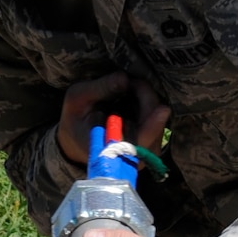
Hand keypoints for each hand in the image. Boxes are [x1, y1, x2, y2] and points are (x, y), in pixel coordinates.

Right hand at [56, 74, 170, 166]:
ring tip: (128, 88)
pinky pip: (157, 121)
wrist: (76, 137)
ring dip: (147, 100)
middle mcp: (130, 158)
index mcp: (108, 151)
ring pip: (157, 123)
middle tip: (130, 81)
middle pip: (153, 129)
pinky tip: (133, 97)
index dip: (151, 127)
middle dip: (146, 98)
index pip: (137, 144)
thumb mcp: (77, 99)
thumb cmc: (75, 119)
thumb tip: (124, 78)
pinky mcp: (150, 144)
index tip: (162, 109)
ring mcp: (142, 153)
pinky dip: (148, 105)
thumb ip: (100, 89)